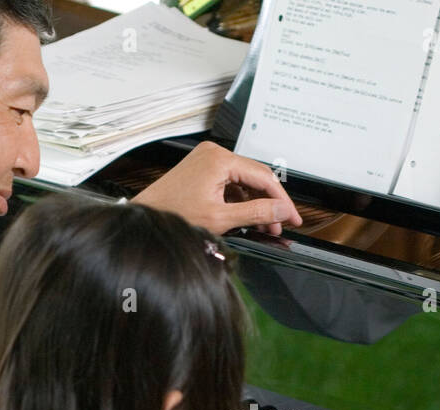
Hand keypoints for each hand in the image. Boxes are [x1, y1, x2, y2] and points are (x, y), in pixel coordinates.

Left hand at [131, 141, 302, 235]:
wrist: (147, 217)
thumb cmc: (173, 214)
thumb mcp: (221, 218)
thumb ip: (257, 213)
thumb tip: (282, 210)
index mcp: (219, 159)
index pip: (264, 176)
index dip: (282, 199)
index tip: (293, 217)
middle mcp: (214, 154)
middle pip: (255, 177)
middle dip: (270, 202)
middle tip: (282, 223)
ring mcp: (208, 160)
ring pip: (244, 181)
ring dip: (256, 203)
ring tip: (265, 225)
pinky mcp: (203, 169)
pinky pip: (231, 182)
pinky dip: (241, 200)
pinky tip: (247, 216)